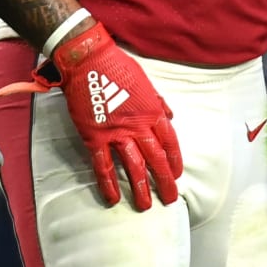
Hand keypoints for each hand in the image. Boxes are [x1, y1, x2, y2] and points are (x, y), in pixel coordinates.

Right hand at [50, 24, 182, 209]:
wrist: (89, 60)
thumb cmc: (118, 66)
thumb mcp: (146, 81)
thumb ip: (158, 101)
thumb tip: (170, 115)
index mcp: (152, 112)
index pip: (170, 142)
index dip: (174, 161)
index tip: (177, 175)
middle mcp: (138, 126)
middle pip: (156, 159)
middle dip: (165, 181)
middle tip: (170, 199)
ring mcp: (116, 133)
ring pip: (133, 166)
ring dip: (141, 188)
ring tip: (146, 206)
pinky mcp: (94, 136)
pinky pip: (103, 165)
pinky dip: (108, 184)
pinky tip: (113, 198)